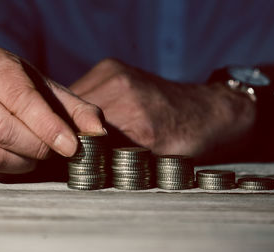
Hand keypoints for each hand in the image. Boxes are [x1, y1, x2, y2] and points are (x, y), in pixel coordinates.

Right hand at [0, 47, 105, 178]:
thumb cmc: (29, 94)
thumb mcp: (55, 94)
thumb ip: (79, 110)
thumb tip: (98, 131)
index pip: (22, 98)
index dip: (49, 126)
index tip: (72, 146)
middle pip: (4, 130)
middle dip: (40, 147)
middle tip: (57, 148)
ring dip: (25, 163)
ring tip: (38, 151)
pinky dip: (9, 171)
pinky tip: (20, 157)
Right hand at [70, 59, 255, 160]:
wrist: (205, 110)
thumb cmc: (186, 138)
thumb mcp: (157, 160)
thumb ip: (119, 161)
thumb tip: (84, 163)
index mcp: (132, 115)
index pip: (82, 135)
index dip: (73, 149)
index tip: (69, 160)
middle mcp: (119, 86)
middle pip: (73, 115)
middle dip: (69, 133)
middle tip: (69, 149)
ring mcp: (114, 71)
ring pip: (74, 100)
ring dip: (71, 117)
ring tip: (77, 133)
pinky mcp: (110, 66)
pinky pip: (82, 89)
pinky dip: (81, 105)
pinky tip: (87, 118)